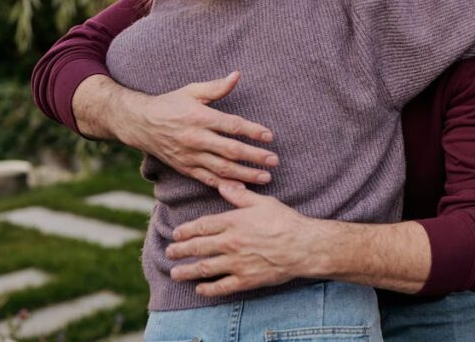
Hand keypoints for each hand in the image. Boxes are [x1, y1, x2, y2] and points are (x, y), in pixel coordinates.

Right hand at [113, 72, 278, 186]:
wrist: (140, 124)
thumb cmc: (170, 104)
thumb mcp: (192, 91)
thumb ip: (216, 87)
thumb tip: (237, 75)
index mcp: (200, 118)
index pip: (232, 125)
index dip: (253, 131)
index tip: (270, 136)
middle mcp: (196, 138)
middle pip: (231, 150)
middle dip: (255, 156)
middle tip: (275, 160)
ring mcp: (190, 156)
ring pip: (222, 168)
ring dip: (246, 174)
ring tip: (266, 177)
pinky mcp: (185, 168)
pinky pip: (208, 179)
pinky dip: (225, 185)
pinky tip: (242, 189)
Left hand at [166, 181, 328, 296]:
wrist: (304, 246)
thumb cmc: (286, 222)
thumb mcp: (263, 203)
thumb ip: (240, 195)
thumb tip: (224, 185)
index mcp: (234, 222)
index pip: (202, 226)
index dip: (186, 231)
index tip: (176, 234)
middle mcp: (231, 243)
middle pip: (197, 247)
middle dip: (180, 250)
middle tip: (170, 252)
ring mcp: (237, 263)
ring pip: (204, 268)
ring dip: (187, 271)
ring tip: (175, 273)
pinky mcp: (246, 279)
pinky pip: (221, 287)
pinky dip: (208, 289)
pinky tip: (200, 289)